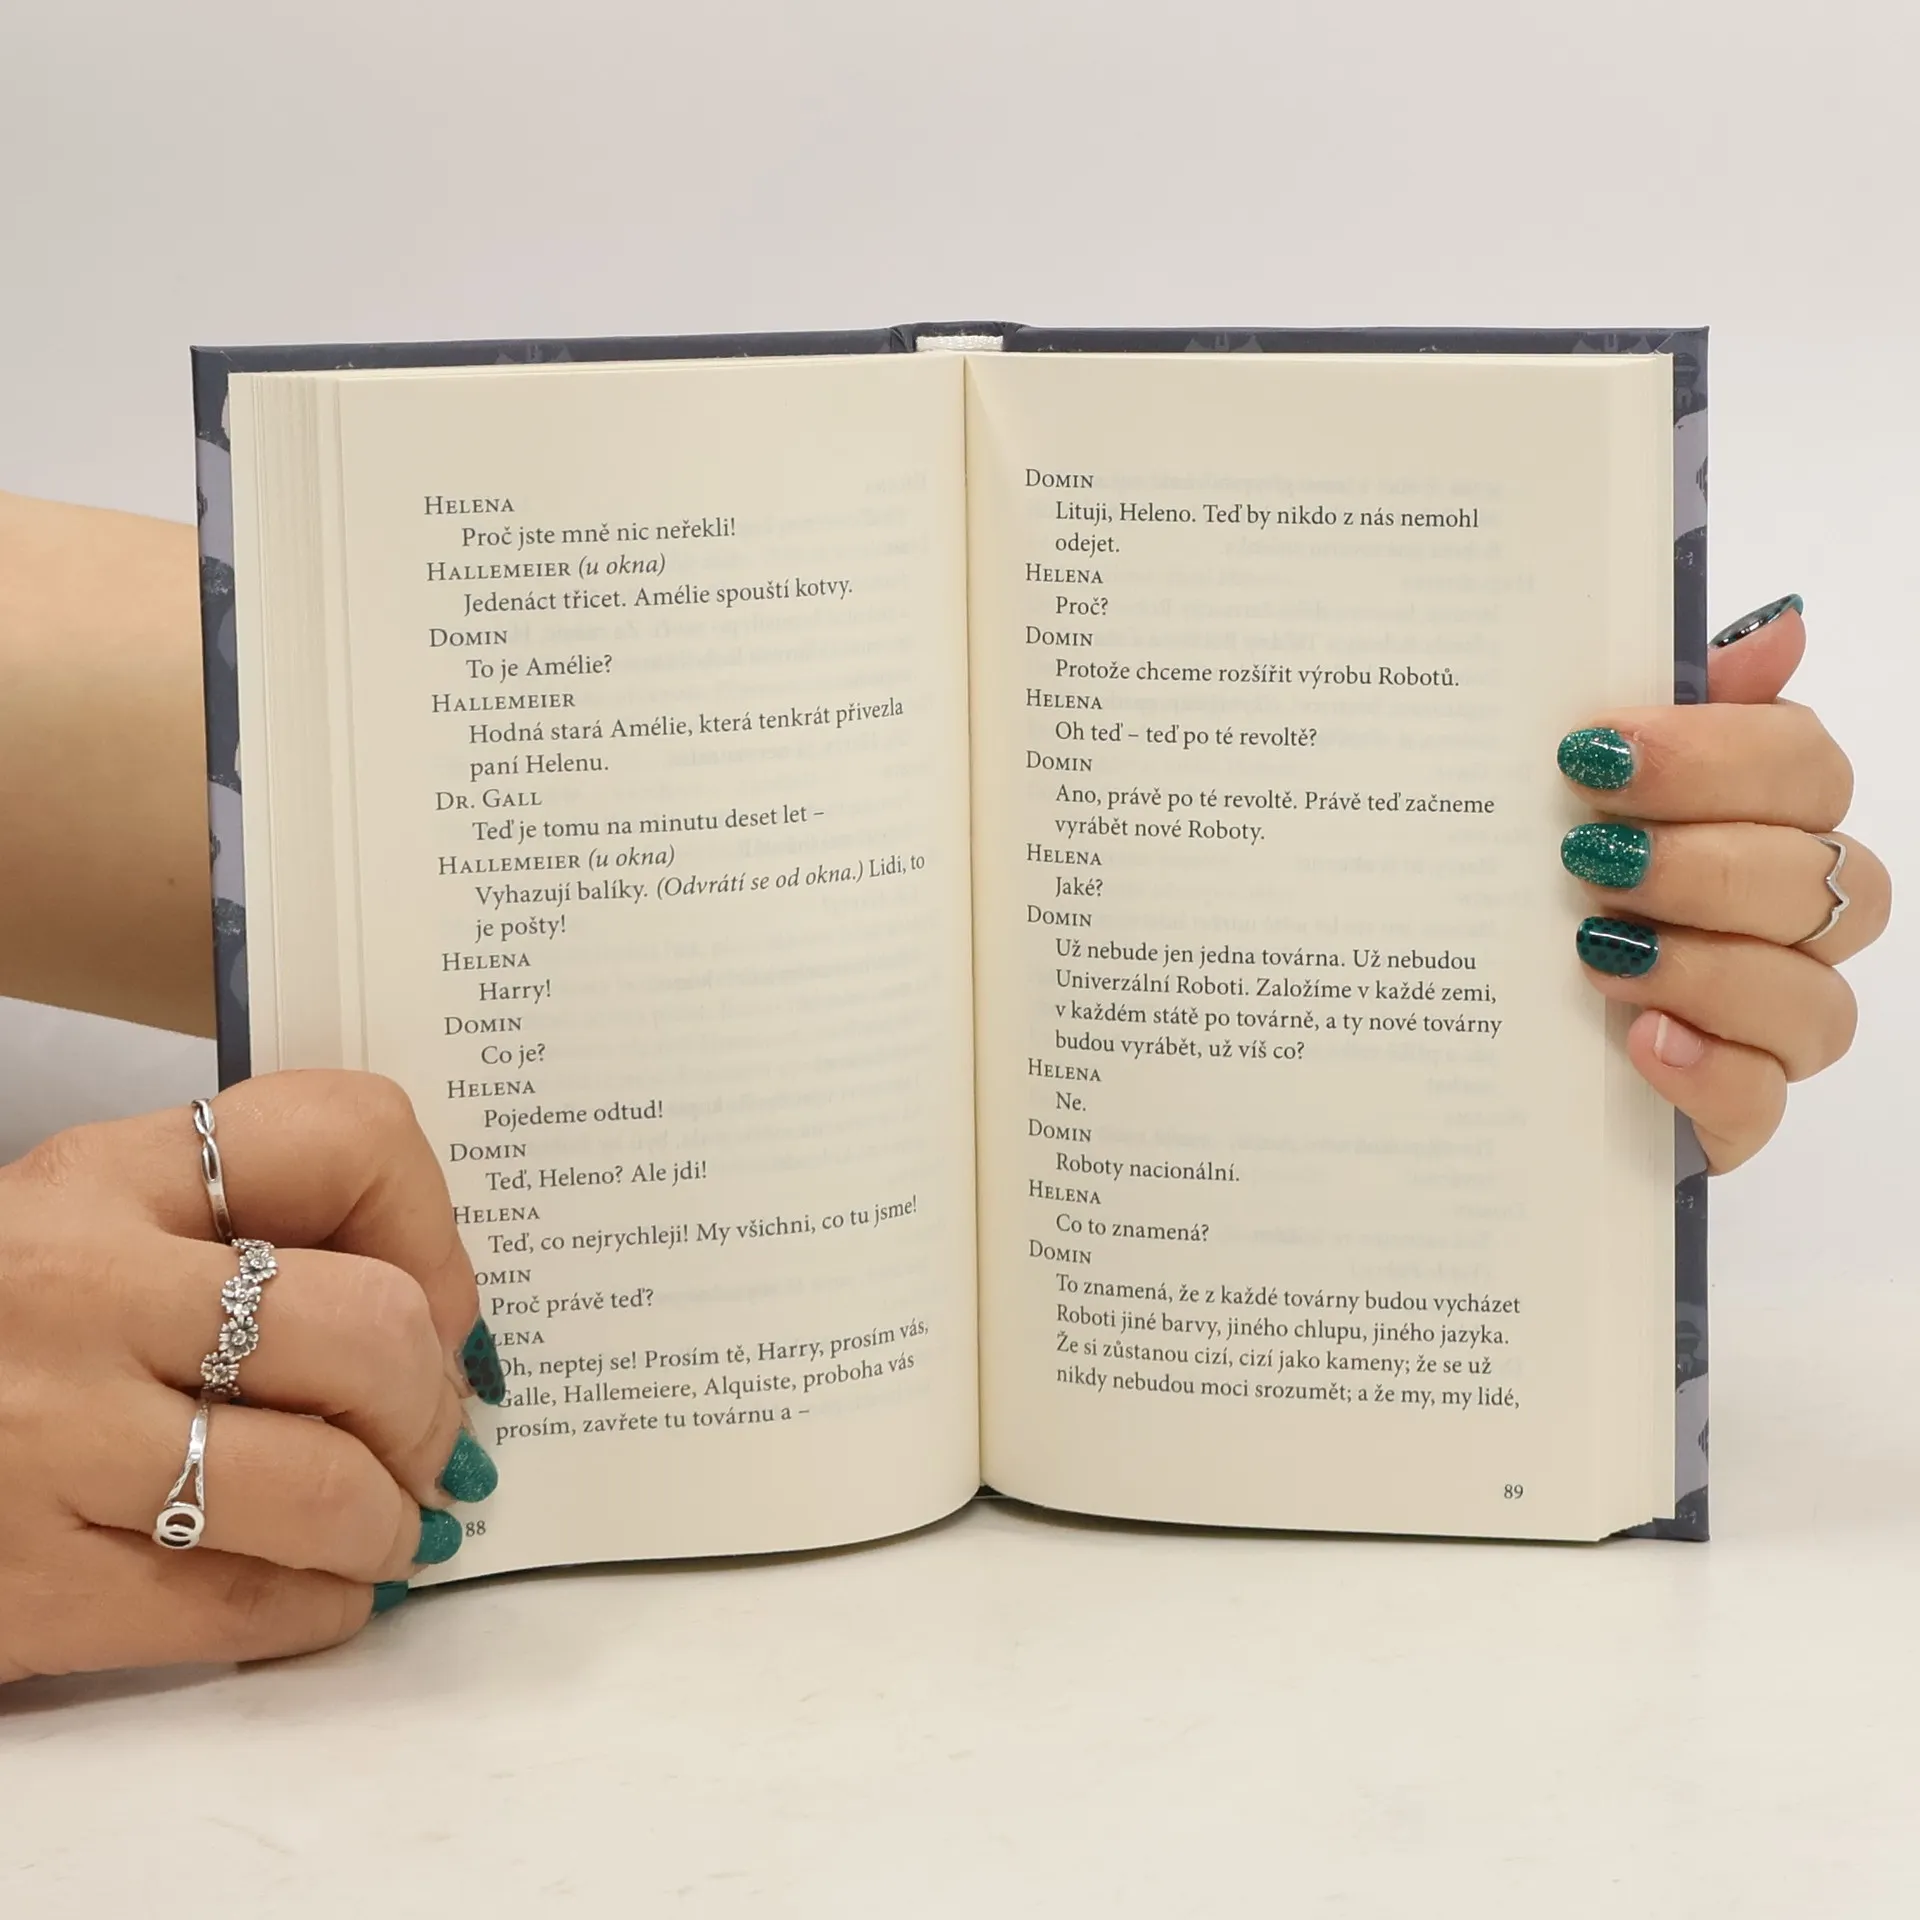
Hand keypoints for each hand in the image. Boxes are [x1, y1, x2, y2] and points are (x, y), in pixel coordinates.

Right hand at [0, 1072, 501, 1684]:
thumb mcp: (90, 1231)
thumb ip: (240, 1237)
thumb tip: (440, 1325)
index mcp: (106, 1176)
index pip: (347, 1137)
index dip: (435, 1230)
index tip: (437, 1303)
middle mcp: (80, 1291)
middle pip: (370, 1329)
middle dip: (431, 1404)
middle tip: (429, 1441)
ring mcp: (46, 1441)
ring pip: (327, 1488)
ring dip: (390, 1524)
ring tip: (381, 1527)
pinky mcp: (23, 1588)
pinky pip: (247, 1607)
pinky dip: (323, 1610)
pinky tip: (317, 1592)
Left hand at [1558, 597, 1890, 1172]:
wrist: (1442, 1022)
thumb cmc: (1521, 884)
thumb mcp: (1556, 788)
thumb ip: (1667, 708)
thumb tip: (1777, 627)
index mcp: (1753, 821)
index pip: (1805, 767)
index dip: (1718, 755)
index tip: (1598, 753)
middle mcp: (1780, 922)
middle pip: (1828, 879)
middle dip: (1706, 862)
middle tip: (1587, 857)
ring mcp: (1760, 1026)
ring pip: (1815, 1000)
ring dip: (1707, 967)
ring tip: (1593, 949)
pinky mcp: (1725, 1113)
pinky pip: (1761, 1103)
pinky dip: (1706, 1070)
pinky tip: (1636, 1040)